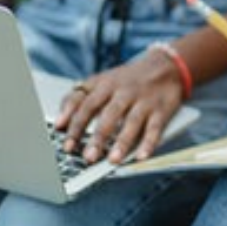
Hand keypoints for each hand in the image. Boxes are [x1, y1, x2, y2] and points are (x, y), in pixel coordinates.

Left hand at [54, 51, 183, 163]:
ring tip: (112, 160)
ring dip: (122, 142)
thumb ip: (80, 97)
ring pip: (132, 122)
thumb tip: (59, 121)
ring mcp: (143, 100)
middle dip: (97, 137)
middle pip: (108, 114)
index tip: (64, 139)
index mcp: (106, 84)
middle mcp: (124, 91)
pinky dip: (149, 143)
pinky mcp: (162, 110)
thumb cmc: (129, 78)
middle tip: (87, 157)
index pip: (85, 102)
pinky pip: (155, 128)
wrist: (166, 65)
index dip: (73, 120)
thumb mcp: (103, 80)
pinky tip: (141, 156)